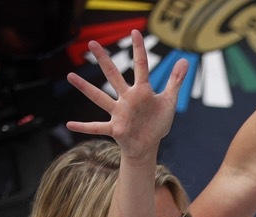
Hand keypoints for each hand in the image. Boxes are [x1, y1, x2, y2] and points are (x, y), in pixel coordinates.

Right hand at [66, 30, 187, 156]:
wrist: (148, 144)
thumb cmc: (156, 121)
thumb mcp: (169, 102)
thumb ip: (175, 81)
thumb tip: (185, 60)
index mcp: (141, 91)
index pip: (141, 67)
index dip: (139, 50)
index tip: (135, 32)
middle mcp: (127, 99)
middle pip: (114, 76)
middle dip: (104, 61)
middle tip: (92, 43)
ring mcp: (119, 113)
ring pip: (100, 98)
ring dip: (85, 88)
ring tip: (70, 76)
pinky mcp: (116, 129)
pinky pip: (97, 127)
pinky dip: (84, 127)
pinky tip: (69, 125)